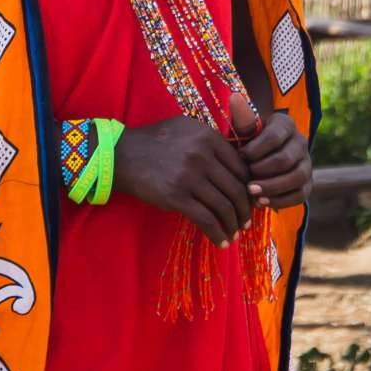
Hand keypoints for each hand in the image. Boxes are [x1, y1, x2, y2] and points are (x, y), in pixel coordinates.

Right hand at [113, 116, 255, 244]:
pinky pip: (206, 219)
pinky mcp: (176, 196)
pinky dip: (217, 234)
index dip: (249, 188)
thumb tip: (239, 164)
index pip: (241, 168)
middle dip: (245, 210)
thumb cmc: (154, 141)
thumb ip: (211, 141)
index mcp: (208, 137)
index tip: (250, 201)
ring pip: (224, 207)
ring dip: (233, 225)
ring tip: (234, 234)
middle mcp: (202, 155)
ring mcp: (189, 176)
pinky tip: (221, 242)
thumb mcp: (186, 128)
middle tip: (246, 222)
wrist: (121, 155)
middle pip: (236, 189)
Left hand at [236, 109, 311, 208]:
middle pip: (286, 159)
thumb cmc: (246, 142)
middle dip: (263, 171)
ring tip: (252, 194)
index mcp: (285, 124)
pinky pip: (300, 194)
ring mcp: (306, 163)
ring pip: (297, 177)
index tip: (240, 156)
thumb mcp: (242, 129)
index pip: (274, 137)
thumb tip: (234, 97)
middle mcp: (300, 142)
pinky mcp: (307, 183)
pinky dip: (281, 200)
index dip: (256, 150)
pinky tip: (262, 202)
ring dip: (273, 187)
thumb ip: (241, 119)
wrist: (255, 159)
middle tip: (245, 180)